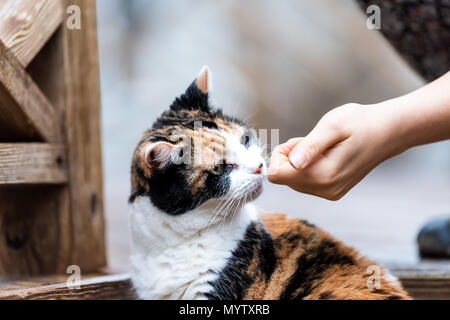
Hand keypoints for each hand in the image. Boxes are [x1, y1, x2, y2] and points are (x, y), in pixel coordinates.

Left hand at [268, 103, 396, 199]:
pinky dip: (308, 167)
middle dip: (290, 157)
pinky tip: (326, 155)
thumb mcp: (333, 126)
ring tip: (322, 147)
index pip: (276, 175)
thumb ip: (310, 146)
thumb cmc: (361, 123)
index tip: (299, 141)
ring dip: (299, 162)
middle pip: (284, 178)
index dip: (281, 155)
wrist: (388, 132)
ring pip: (293, 181)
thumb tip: (293, 163)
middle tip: (312, 141)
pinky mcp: (332, 191)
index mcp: (323, 175)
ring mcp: (330, 193)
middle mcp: (325, 190)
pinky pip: (305, 182)